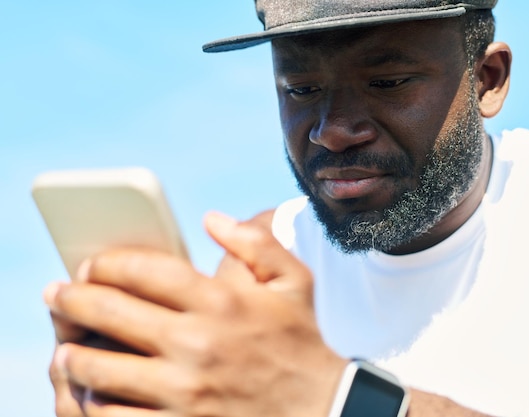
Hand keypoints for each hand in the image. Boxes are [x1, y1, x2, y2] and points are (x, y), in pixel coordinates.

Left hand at [44, 212, 346, 416]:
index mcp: (222, 300)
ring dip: (74, 353)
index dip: (106, 262)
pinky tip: (94, 392)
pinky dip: (95, 403)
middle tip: (57, 295)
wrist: (321, 409)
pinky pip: (115, 416)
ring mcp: (185, 389)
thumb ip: (256, 242)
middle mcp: (198, 342)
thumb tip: (212, 218)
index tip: (91, 265)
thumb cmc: (301, 341)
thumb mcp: (294, 281)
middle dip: (71, 299)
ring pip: (101, 368)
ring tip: (67, 347)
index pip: (144, 269)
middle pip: (110, 311)